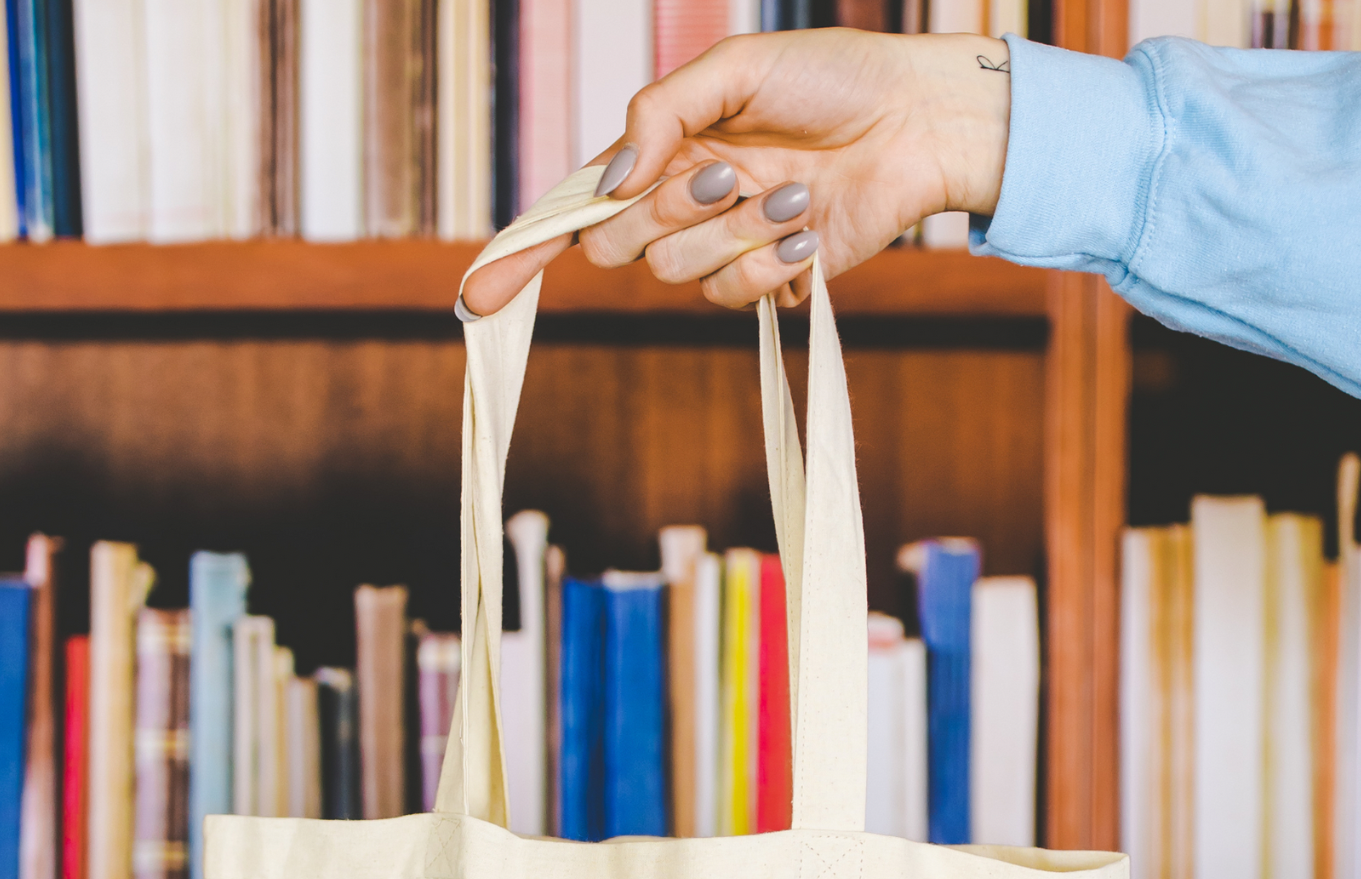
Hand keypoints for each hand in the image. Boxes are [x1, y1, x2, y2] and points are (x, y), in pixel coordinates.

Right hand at [460, 28, 1011, 316]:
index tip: (477, 299)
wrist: (913, 122)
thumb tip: (610, 184)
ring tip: (795, 194)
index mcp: (658, 151)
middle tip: (729, 172)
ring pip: (678, 275)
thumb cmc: (830, 78)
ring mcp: (721, 248)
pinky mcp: (766, 283)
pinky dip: (770, 262)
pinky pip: (733, 298)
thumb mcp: (734, 67)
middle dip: (667, 213)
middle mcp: (679, 204)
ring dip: (736, 231)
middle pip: (616, 248)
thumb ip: (659, 114)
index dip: (523, 255)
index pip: (573, 210)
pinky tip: (810, 231)